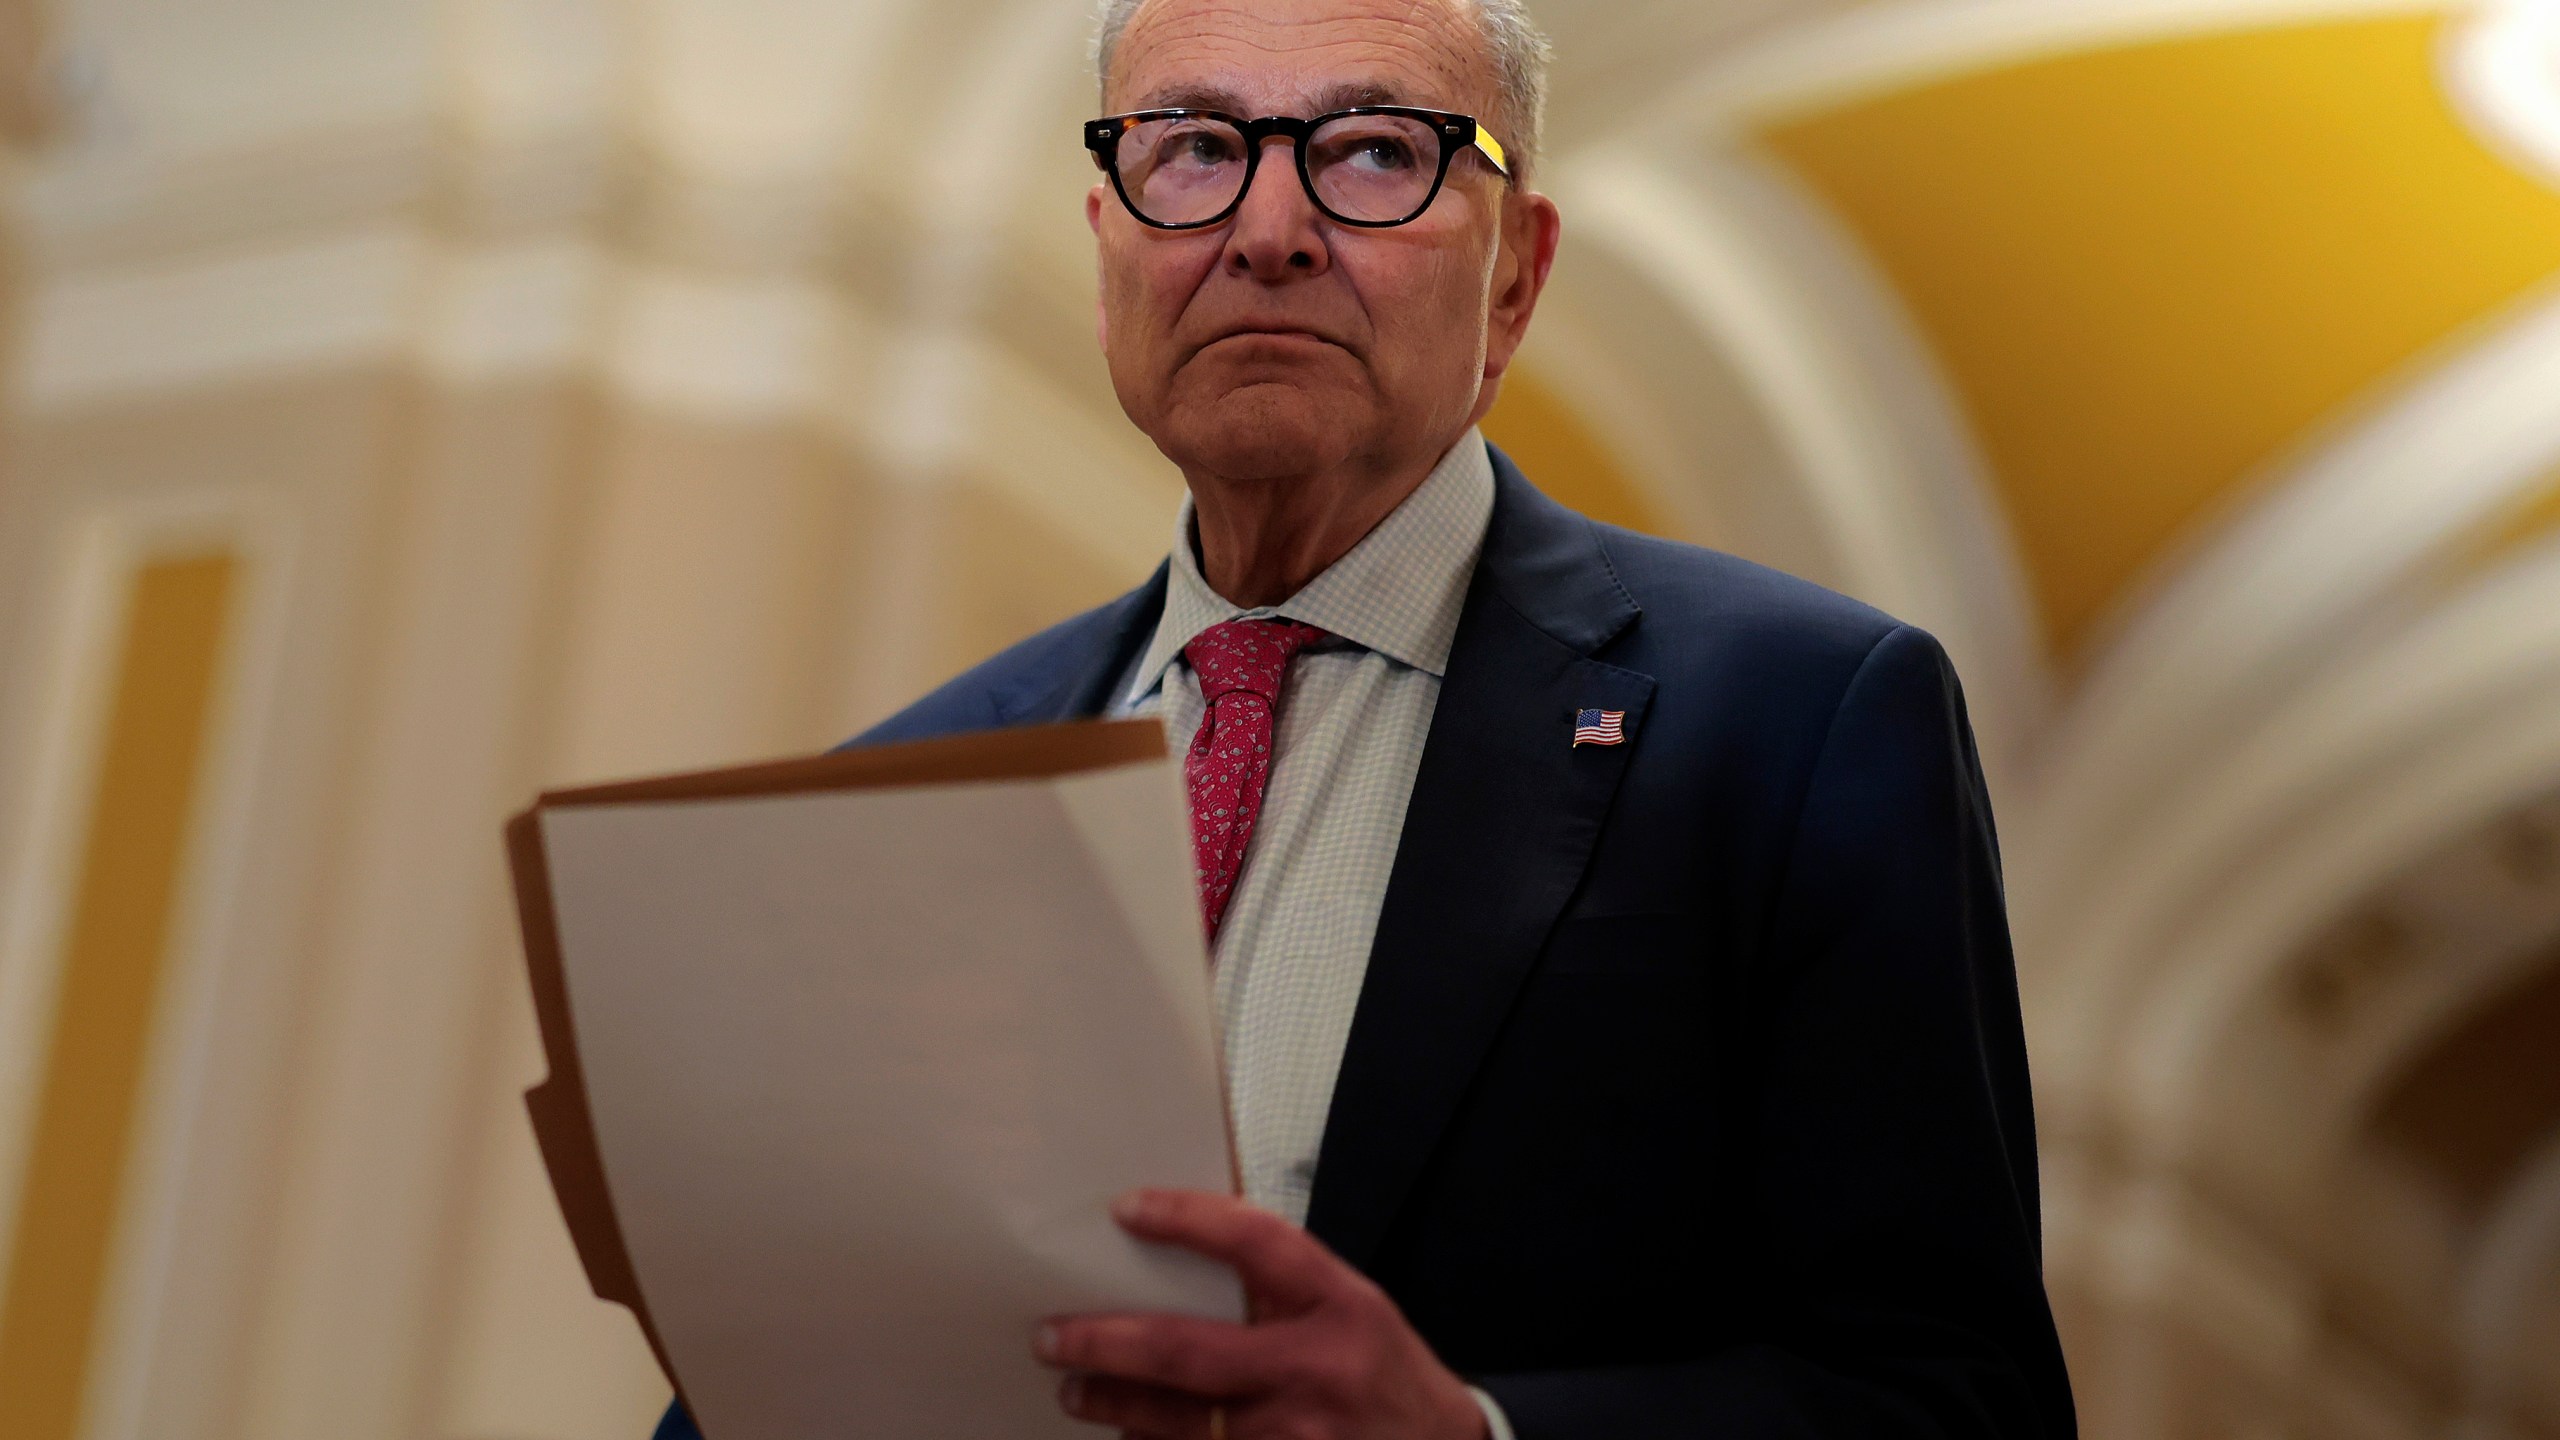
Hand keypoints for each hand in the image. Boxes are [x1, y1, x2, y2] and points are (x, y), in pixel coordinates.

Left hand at [1034, 1188, 1487, 1439]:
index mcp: (1338, 1304)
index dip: (1187, 1219)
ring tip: (1074, 1388)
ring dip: (1115, 1405)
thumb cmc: (1386, 1372)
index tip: (1128, 1209)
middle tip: (1053, 1336)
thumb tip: (1181, 1252)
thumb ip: (1281, 1284)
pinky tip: (1129, 1432)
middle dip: (1106, 1343)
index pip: (1256, 1242)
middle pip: (1187, 1352)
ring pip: (1180, 1423)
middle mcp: (1316, 1370)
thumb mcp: (1351, 1307)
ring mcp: (1298, 1438)